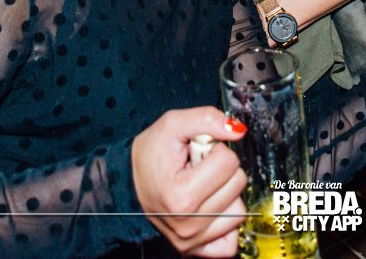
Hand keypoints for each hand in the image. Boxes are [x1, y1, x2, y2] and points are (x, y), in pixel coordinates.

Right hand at [132, 107, 247, 256]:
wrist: (127, 185)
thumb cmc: (148, 157)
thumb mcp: (171, 125)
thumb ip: (206, 119)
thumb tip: (237, 130)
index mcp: (180, 196)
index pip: (228, 162)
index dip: (215, 150)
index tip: (197, 153)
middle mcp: (187, 224)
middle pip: (237, 184)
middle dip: (221, 170)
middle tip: (198, 168)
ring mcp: (192, 240)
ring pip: (239, 209)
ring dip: (225, 194)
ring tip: (202, 186)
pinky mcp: (197, 249)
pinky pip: (231, 239)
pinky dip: (225, 222)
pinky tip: (210, 208)